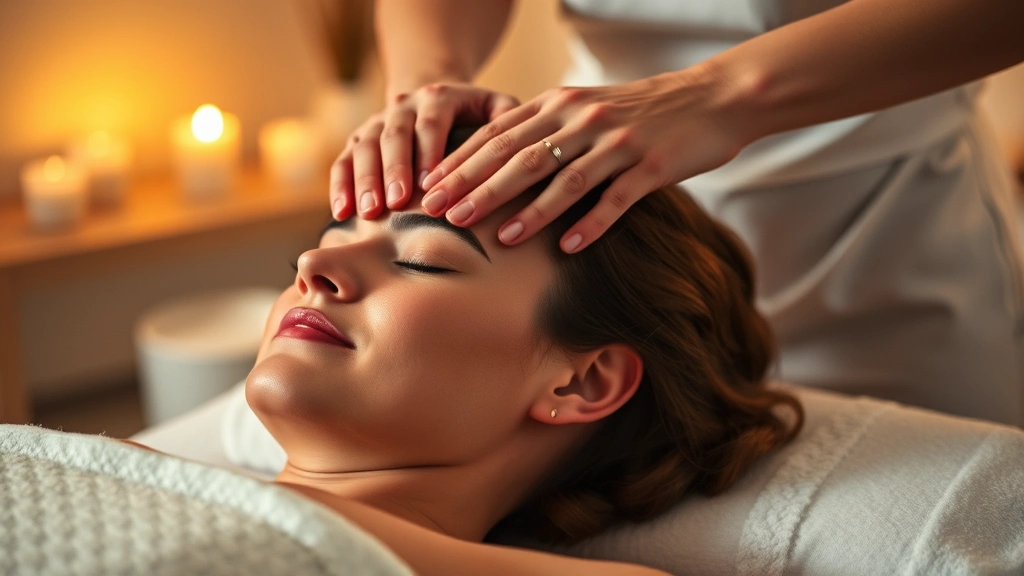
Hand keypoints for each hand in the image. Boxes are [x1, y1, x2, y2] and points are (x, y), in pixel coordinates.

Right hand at [329, 83, 519, 220]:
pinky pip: (343, 161)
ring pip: (364, 149)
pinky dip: (340, 187)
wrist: (432, 99)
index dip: (428, 153)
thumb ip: (508, 118)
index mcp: (437, 97)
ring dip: (365, 181)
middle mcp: (402, 106)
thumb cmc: (472, 115)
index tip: (429, 186)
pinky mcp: (357, 141)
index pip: (431, 124)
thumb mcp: (494, 106)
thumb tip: (524, 141)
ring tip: (369, 213)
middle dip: (393, 171)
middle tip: (395, 203)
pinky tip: (342, 213)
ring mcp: (376, 123)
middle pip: (394, 137)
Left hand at [419, 67, 746, 252]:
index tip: (430, 187)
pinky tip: (571, 247)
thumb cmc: (642, 110)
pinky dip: (592, 223)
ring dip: (528, 210)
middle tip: (442, 214)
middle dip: (477, 187)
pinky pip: (617, 198)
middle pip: (520, 156)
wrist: (711, 98)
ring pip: (564, 179)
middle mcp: (583, 119)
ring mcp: (618, 142)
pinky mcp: (652, 165)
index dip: (462, 161)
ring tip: (498, 238)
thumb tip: (498, 160)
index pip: (499, 133)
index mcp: (561, 103)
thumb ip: (545, 127)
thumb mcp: (586, 107)